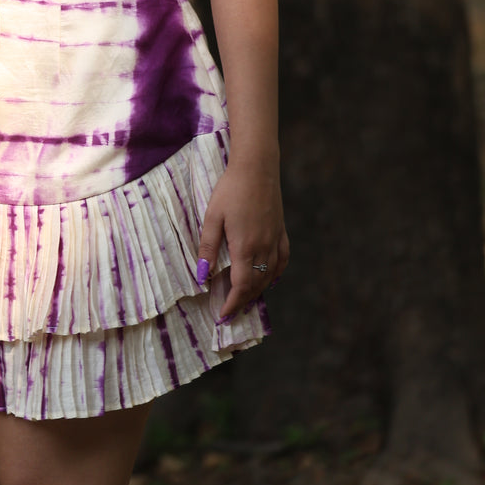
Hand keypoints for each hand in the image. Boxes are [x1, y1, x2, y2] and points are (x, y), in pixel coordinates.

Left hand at [197, 158, 288, 321]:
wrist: (257, 168)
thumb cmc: (230, 190)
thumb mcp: (212, 217)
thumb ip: (208, 247)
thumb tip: (202, 276)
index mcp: (245, 248)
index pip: (240, 286)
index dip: (232, 304)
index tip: (222, 316)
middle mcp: (264, 248)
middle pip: (256, 285)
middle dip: (242, 301)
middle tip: (230, 312)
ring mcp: (275, 240)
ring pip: (270, 275)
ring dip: (258, 290)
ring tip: (245, 300)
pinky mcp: (281, 230)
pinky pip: (282, 260)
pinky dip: (276, 274)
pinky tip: (271, 278)